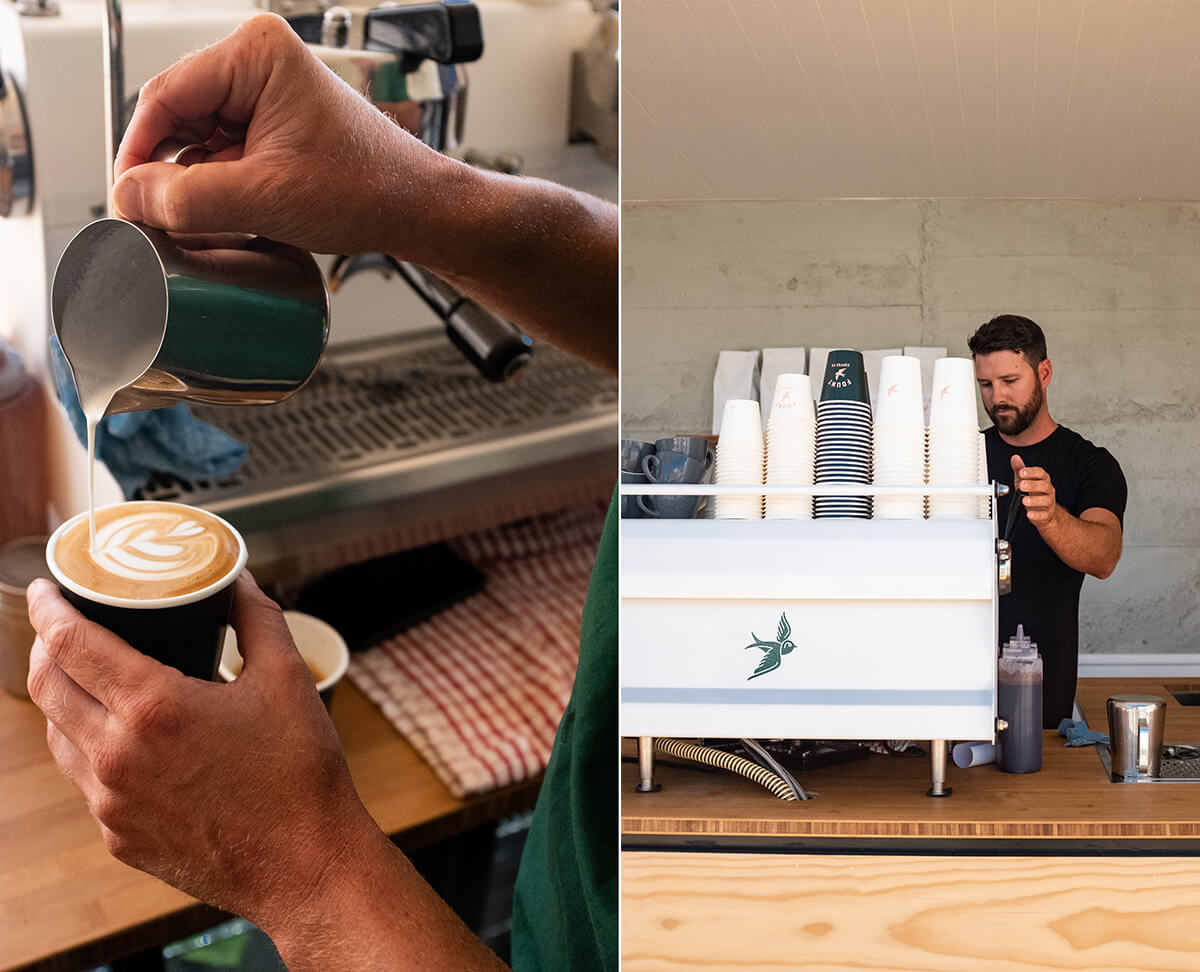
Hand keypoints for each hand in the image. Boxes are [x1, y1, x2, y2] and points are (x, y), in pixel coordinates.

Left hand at [25, 572, 372, 926]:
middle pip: (45, 685)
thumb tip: (239, 580)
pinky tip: (128, 740)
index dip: (49, 608)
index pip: (68, 643)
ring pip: (58, 734)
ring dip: (64, 698)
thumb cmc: (300, 772)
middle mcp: (116, 755)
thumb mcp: (288, 679)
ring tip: (91, 678)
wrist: (304, 864)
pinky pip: (86, 781)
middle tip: (65, 626)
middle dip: (45, 646)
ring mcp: (110, 803)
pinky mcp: (117, 837)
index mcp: (153, 708)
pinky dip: (93, 748)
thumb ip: (257, 619)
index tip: (49, 588)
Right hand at [112, 13, 450, 257]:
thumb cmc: (369, 189)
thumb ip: (189, 199)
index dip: (136, 152)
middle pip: (175, 118)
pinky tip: (227, 215)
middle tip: (157, 218)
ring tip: (206, 222)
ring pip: (195, 141)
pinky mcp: (272, 126)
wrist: (415, 209)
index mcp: (256, 54)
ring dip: (192, 184)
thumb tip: (129, 198)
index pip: (165, 96)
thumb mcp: (266, 198)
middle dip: (166, 171)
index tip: (125, 197)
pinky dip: (215, 189)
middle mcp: (257, 64)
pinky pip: (221, 155)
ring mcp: (264, 94)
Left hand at [1011, 453, 1058, 526]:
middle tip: (1021, 486)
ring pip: (1046, 500)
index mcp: (1042, 480)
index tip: (1021, 472)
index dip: (1031, 472)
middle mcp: (1048, 490)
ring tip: (1024, 500)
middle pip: (1044, 486)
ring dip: (1034, 500)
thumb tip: (1015, 458)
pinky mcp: (1047, 514)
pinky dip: (1037, 514)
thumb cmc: (1032, 493)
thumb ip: (1020, 469)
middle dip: (1033, 485)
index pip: (1041, 473)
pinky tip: (1029, 514)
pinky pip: (1044, 514)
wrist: (1042, 510)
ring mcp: (1049, 502)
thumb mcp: (1024, 480)